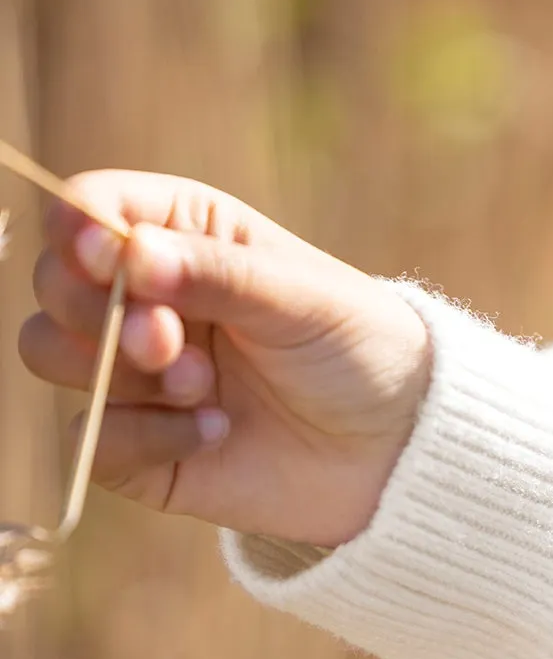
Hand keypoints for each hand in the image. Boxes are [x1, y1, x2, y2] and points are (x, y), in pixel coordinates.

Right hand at [19, 171, 432, 546]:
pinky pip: (90, 439)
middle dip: (98, 313)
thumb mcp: (300, 297)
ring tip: (203, 388)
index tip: (109, 261)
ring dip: (121, 373)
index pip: (87, 208)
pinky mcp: (140, 447)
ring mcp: (136, 374)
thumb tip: (127, 255)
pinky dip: (144, 437)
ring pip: (50, 355)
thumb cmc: (359, 349)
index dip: (78, 231)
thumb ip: (215, 273)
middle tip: (168, 340)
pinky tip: (215, 433)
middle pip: (53, 286)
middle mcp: (145, 298)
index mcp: (182, 234)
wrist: (396, 450)